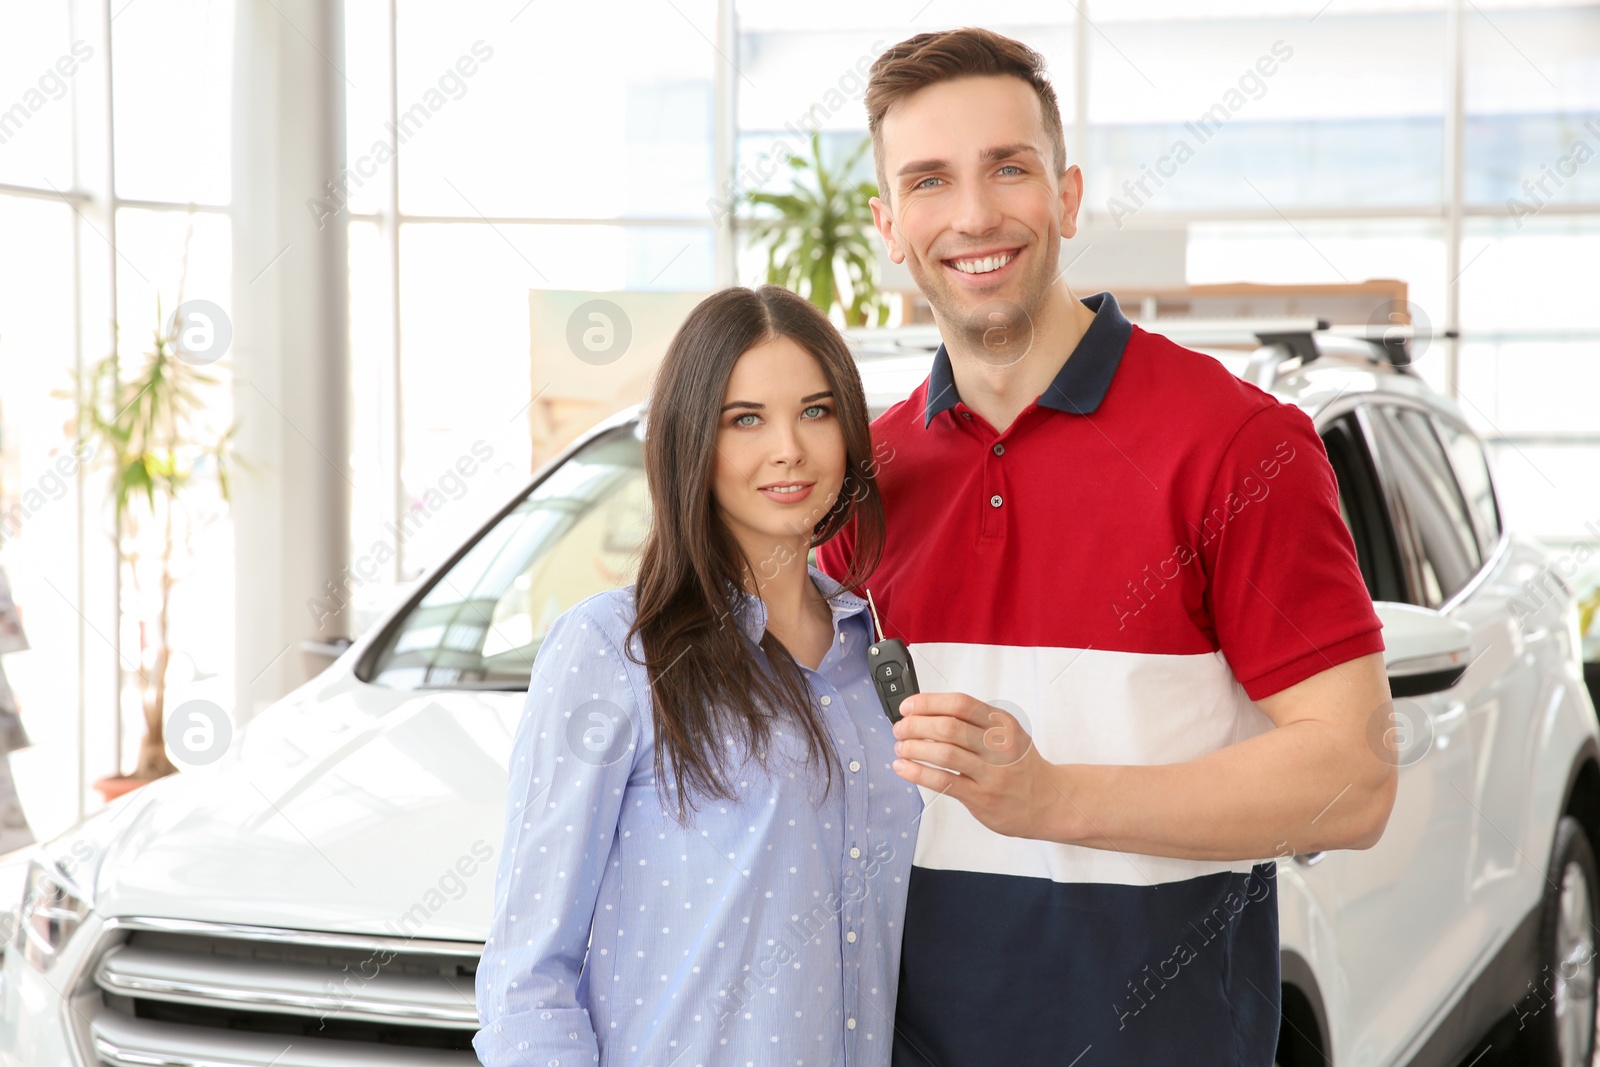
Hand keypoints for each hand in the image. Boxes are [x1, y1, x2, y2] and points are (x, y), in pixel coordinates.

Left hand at [890, 692, 1063, 840]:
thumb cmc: (1019, 764)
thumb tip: (927, 712)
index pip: (960, 704)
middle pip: (948, 727)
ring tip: (900, 747)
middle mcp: (998, 745)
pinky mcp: (981, 797)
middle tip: (900, 728)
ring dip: (913, 748)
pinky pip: (943, 782)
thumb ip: (974, 721)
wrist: (1047, 801)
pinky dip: (917, 772)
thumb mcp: (1006, 733)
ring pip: (944, 753)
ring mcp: (991, 772)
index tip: (908, 706)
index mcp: (1002, 723)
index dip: (928, 702)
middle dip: (915, 725)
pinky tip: (903, 768)